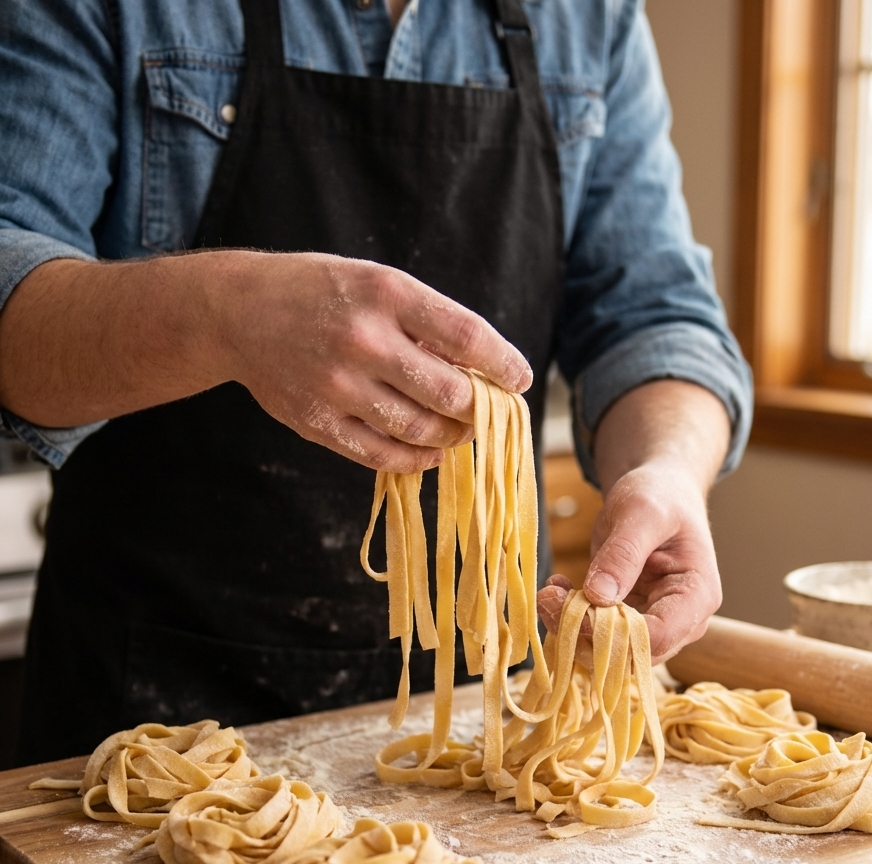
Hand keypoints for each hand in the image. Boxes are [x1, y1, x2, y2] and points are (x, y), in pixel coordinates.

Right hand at [0, 252, 530, 474]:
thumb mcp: (375, 282)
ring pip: (421, 430)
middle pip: (450, 394)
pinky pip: (382, 454)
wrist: (237, 312)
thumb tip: (483, 370)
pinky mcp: (317, 422)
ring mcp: (337, 385)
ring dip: (452, 437)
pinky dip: (416, 459)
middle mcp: (364, 339)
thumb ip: (426, 321)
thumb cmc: (321, 293)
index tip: (519, 379)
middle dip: (480, 409)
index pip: (467, 337)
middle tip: (487, 412)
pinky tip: (429, 452)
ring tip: (459, 431)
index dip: (504, 364)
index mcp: (386, 293)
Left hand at [537, 462, 721, 662]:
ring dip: (572, 627)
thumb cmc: (660, 495)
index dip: (612, 633)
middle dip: (585, 631)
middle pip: (631, 652)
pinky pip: (597, 633)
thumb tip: (598, 596)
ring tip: (549, 591)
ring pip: (609, 650)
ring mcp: (655, 623)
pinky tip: (557, 586)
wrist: (659, 491)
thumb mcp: (641, 513)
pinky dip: (571, 617)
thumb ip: (623, 553)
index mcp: (697, 596)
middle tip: (547, 596)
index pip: (657, 637)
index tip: (572, 604)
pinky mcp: (628, 619)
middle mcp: (681, 620)